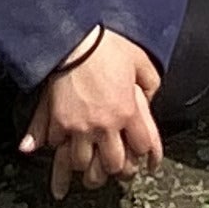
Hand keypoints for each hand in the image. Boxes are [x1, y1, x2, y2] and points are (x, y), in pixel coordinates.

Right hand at [20, 28, 165, 196]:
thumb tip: (149, 99)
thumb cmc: (107, 45)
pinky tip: (60, 153)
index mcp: (128, 110)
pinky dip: (59, 150)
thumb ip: (150, 83)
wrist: (73, 38)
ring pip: (83, 162)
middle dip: (115, 169)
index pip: (142, 146)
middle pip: (113, 163)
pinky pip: (57, 146)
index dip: (145, 155)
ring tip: (87, 168)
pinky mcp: (59, 121)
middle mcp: (105, 123)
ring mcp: (80, 125)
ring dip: (86, 166)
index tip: (145, 159)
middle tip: (114, 169)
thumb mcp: (140, 60)